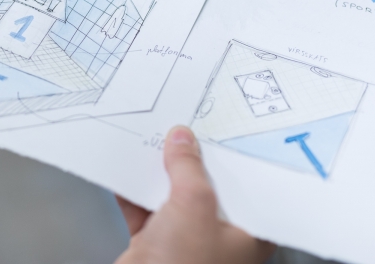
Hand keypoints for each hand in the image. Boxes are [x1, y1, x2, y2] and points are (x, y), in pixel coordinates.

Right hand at [115, 127, 274, 263]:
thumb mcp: (193, 205)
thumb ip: (188, 168)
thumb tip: (183, 141)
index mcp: (247, 233)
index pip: (248, 185)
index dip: (237, 157)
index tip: (224, 130)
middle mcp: (220, 237)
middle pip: (207, 187)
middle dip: (191, 160)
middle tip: (184, 129)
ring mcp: (186, 241)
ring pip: (174, 196)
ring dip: (159, 173)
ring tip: (152, 142)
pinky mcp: (155, 244)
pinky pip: (145, 208)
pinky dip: (134, 191)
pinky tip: (126, 170)